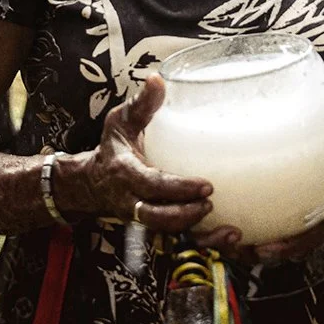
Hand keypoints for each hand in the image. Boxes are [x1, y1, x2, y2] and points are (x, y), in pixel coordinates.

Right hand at [54, 74, 213, 232]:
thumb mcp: (121, 121)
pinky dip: (203, 245)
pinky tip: (229, 239)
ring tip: (229, 233)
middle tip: (211, 203)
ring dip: (200, 239)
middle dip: (186, 215)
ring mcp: (144, 218)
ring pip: (170, 236)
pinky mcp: (155, 228)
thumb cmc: (114, 146)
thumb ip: (141, 104)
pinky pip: (178, 242)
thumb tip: (157, 78)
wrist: (94, 181)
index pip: (150, 185)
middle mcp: (132, 202)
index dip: (177, 189)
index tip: (206, 186)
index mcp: (126, 173)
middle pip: (158, 218)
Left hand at [191, 153, 323, 264]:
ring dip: (235, 237)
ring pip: (262, 236)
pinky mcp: (286, 209)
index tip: (260, 249)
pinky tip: (216, 199)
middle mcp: (312, 228)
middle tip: (223, 241)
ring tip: (208, 230)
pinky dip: (240, 213)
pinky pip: (259, 216)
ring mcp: (297, 221)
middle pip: (276, 248)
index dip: (282, 250)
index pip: (305, 244)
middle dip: (248, 251)